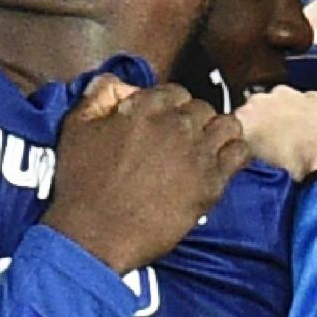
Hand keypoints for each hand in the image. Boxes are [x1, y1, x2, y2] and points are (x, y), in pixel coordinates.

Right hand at [43, 75, 248, 274]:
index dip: (169, 108)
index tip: (161, 125)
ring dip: (216, 133)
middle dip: (191, 121)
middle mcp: (177, 124)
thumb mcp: (76, 129)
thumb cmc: (81, 184)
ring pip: (227, 125)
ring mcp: (198, 152)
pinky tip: (219, 165)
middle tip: (178, 143)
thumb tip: (114, 80)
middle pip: (201, 108)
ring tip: (204, 149)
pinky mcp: (212, 182)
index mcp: (147, 106)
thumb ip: (99, 96)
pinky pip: (240, 154)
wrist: (95, 235)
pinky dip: (234, 155)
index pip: (175, 92)